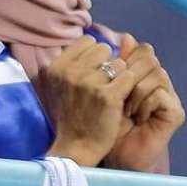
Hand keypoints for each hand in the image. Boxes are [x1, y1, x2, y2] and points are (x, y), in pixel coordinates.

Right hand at [42, 35, 157, 166]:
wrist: (76, 146)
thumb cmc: (71, 114)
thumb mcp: (62, 84)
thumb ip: (75, 61)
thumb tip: (96, 39)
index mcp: (57, 67)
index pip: (87, 41)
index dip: (95, 56)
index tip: (93, 72)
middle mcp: (71, 72)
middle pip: (104, 49)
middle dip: (108, 64)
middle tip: (104, 84)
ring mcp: (89, 83)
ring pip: (119, 63)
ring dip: (120, 76)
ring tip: (112, 93)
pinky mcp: (108, 96)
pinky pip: (129, 77)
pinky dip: (129, 87)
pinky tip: (121, 100)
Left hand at [103, 34, 185, 172]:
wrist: (114, 154)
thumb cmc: (106, 123)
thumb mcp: (106, 90)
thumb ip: (114, 66)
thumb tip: (126, 35)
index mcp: (143, 75)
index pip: (141, 51)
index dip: (125, 58)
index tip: (109, 76)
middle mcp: (160, 83)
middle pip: (150, 59)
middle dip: (129, 74)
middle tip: (117, 94)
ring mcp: (170, 97)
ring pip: (157, 73)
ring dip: (136, 91)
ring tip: (125, 109)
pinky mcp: (175, 113)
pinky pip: (160, 94)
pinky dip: (144, 104)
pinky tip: (135, 117)